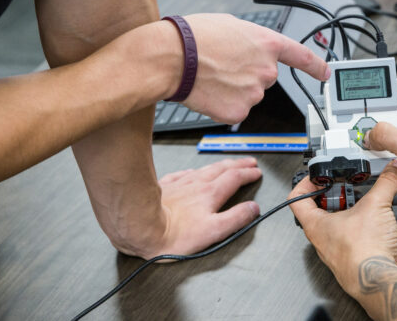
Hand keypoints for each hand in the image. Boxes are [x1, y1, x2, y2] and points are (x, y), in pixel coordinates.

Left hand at [117, 158, 262, 258]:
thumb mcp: (213, 231)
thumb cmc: (173, 235)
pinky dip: (192, 171)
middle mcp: (197, 185)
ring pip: (204, 169)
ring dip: (219, 165)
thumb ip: (236, 218)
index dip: (248, 174)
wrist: (140, 227)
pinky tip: (192, 172)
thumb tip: (253, 209)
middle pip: (222, 170)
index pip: (235, 178)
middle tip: (248, 162)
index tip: (256, 172)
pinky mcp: (165, 187)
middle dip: (238, 165)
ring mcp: (180, 184)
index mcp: (211, 194)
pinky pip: (182, 174)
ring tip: (227, 163)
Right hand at [180, 14, 329, 123]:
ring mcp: (255, 94)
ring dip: (234, 89)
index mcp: (268, 44)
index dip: (316, 66)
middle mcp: (267, 70)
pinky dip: (223, 104)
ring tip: (211, 75)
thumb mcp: (230, 25)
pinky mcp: (239, 112)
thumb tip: (248, 48)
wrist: (173, 58)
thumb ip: (249, 40)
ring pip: (248, 95)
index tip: (325, 73)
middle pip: (264, 78)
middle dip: (247, 74)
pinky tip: (210, 91)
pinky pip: (235, 110)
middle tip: (223, 64)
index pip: (302, 57)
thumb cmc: (194, 37)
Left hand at [289, 161, 396, 298]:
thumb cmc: (364, 253)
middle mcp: (321, 240)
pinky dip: (361, 227)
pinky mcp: (351, 260)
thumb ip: (386, 182)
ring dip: (349, 211)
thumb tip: (394, 168)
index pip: (296, 199)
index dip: (305, 183)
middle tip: (347, 187)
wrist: (379, 282)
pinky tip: (375, 223)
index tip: (319, 176)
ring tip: (364, 202)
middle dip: (334, 195)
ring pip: (336, 226)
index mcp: (315, 225)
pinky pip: (351, 239)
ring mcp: (335, 252)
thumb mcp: (376, 205)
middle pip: (318, 211)